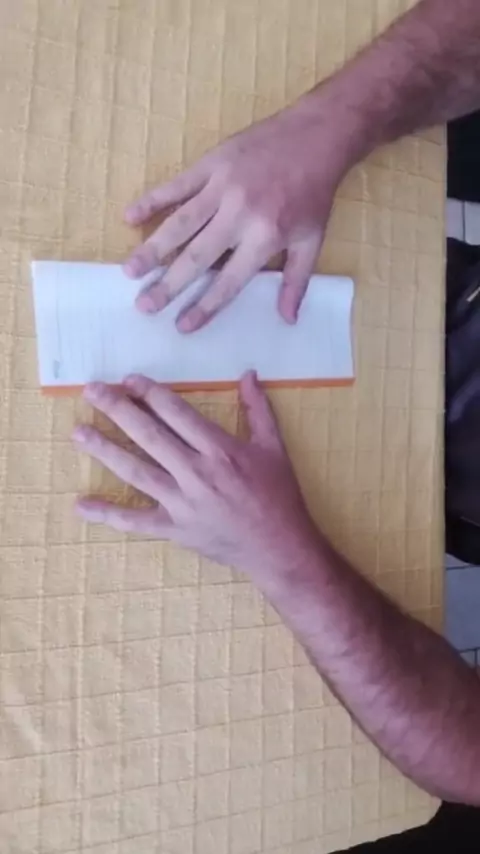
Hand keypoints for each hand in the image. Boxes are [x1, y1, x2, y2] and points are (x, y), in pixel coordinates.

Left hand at [72, 372, 319, 582]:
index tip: (129, 380)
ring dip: (106, 450)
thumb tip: (248, 374)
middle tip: (92, 391)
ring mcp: (182, 504)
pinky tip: (82, 505)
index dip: (150, 393)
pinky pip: (136, 522)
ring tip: (79, 432)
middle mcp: (197, 474)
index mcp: (221, 450)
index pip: (177, 414)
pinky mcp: (174, 529)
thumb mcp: (273, 448)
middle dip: (118, 410)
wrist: (279, 547)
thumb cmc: (278, 495)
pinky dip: (108, 514)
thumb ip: (258, 409)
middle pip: (150, 436)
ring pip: (136, 472)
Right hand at [123, 98, 353, 331]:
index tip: (182, 325)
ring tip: (129, 271)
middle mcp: (239, 214)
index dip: (205, 306)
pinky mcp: (211, 164)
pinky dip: (152, 200)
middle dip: (169, 285)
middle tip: (143, 306)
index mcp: (265, 237)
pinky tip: (129, 216)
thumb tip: (287, 319)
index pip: (229, 281)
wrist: (316, 135)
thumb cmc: (314, 193)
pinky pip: (176, 185)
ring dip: (152, 249)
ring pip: (180, 224)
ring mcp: (221, 187)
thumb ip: (297, 280)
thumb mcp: (312, 239)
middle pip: (197, 257)